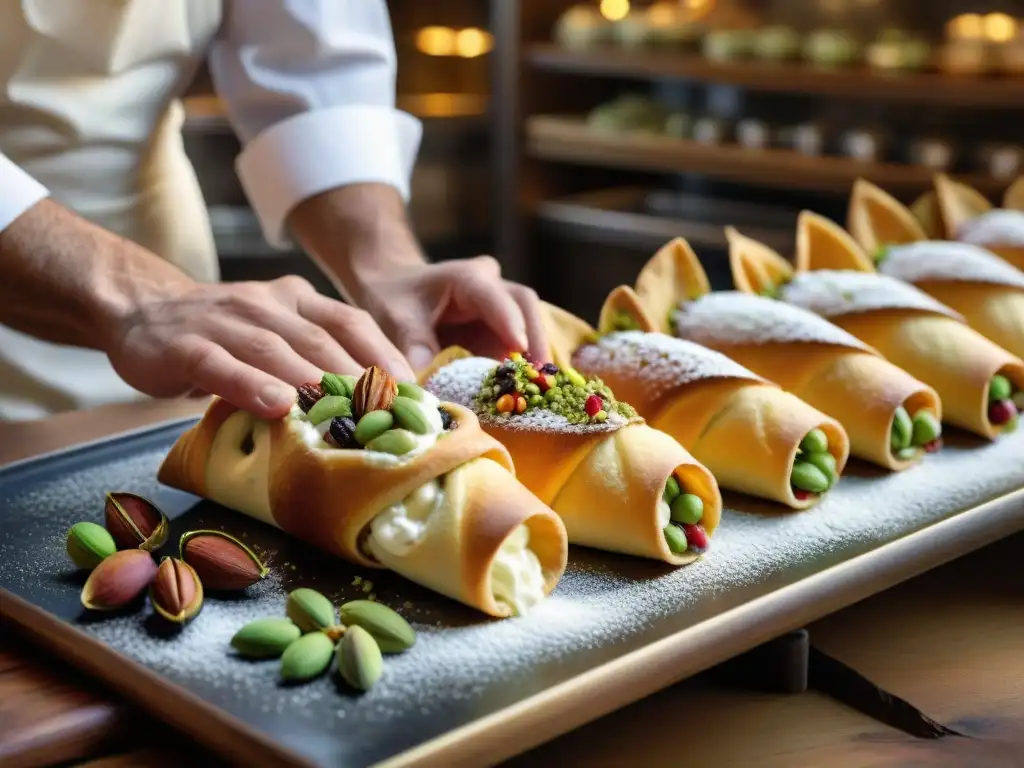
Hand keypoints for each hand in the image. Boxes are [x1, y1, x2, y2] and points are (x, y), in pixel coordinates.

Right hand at [106, 275, 412, 418]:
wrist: (140, 309)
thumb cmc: (222, 336)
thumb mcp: (275, 335)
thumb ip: (314, 358)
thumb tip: (372, 407)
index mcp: (297, 299)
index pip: (352, 323)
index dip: (385, 357)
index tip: (414, 394)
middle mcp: (267, 304)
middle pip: (321, 341)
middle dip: (359, 380)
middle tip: (389, 418)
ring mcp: (225, 321)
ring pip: (275, 351)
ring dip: (313, 385)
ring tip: (344, 418)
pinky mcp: (185, 344)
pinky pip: (220, 363)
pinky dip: (250, 385)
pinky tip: (276, 407)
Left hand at [355, 256, 550, 371]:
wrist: (394, 290)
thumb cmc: (394, 297)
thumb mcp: (395, 315)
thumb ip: (412, 341)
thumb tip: (423, 373)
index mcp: (467, 278)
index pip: (496, 297)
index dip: (510, 321)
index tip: (519, 347)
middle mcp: (492, 288)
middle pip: (525, 307)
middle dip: (535, 339)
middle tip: (540, 375)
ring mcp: (500, 309)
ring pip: (529, 325)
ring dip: (533, 356)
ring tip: (537, 389)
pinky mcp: (500, 332)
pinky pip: (517, 347)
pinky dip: (520, 368)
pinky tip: (522, 392)